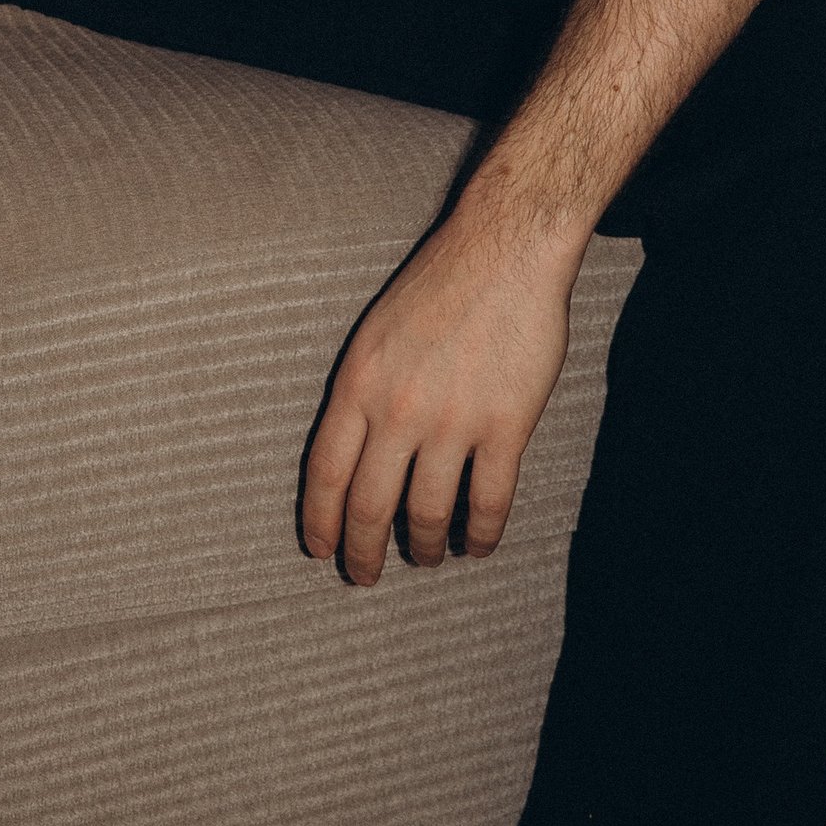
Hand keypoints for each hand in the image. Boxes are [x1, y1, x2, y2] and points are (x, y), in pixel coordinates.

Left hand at [300, 189, 581, 583]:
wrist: (504, 248)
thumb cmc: (439, 283)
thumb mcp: (376, 332)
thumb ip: (363, 391)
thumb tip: (354, 454)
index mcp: (358, 382)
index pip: (325, 473)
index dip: (320, 522)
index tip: (321, 551)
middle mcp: (398, 410)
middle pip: (369, 508)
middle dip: (363, 554)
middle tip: (365, 577)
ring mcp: (453, 422)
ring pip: (428, 516)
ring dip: (425, 548)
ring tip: (427, 557)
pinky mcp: (504, 427)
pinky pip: (488, 504)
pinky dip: (481, 536)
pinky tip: (477, 544)